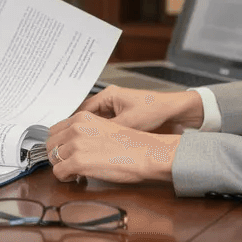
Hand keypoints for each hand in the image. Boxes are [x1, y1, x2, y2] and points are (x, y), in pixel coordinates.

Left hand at [45, 112, 178, 184]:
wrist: (147, 153)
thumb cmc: (132, 144)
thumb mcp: (104, 127)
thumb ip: (85, 131)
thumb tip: (71, 143)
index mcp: (83, 117)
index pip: (55, 130)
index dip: (59, 144)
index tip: (65, 152)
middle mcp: (76, 128)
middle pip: (50, 144)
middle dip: (58, 155)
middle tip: (70, 163)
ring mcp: (76, 144)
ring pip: (53, 159)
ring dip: (62, 167)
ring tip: (76, 171)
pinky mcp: (78, 162)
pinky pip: (58, 173)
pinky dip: (65, 178)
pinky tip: (78, 177)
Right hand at [77, 86, 203, 133]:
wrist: (174, 110)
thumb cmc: (155, 110)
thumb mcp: (128, 123)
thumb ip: (106, 130)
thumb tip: (89, 141)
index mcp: (108, 95)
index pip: (81, 110)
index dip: (73, 126)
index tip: (67, 138)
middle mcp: (110, 99)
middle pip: (86, 116)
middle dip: (80, 131)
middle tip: (73, 145)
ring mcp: (116, 107)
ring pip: (95, 122)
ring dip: (91, 133)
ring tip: (85, 146)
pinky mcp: (122, 115)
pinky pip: (105, 125)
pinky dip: (101, 134)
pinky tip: (100, 145)